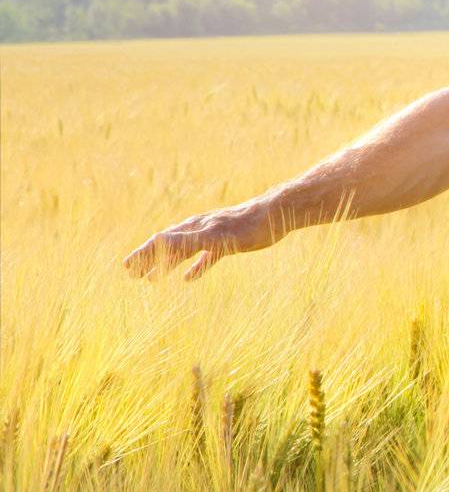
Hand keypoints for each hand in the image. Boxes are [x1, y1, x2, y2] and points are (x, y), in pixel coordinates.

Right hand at [123, 202, 285, 281]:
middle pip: (168, 246)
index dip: (143, 255)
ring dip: (166, 264)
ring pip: (183, 252)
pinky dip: (194, 267)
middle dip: (148, 260)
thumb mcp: (215, 236)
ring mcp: (214, 235)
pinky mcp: (230, 242)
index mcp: (194, 228)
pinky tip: (188, 278)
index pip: (162, 242)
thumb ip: (187, 241)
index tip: (126, 268)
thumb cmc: (248, 225)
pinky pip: (206, 257)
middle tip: (130, 274)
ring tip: (151, 279)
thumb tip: (156, 241)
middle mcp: (200, 229)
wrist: (278, 212)